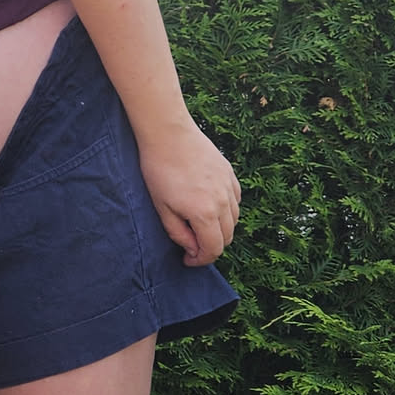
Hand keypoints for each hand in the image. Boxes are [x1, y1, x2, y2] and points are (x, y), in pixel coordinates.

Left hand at [137, 118, 240, 265]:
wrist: (168, 134)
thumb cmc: (159, 170)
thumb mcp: (161, 207)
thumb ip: (178, 233)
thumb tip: (192, 249)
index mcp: (205, 214)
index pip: (213, 249)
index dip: (201, 260)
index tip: (187, 259)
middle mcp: (223, 202)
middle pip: (227, 237)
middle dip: (211, 247)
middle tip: (191, 245)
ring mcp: (229, 187)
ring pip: (234, 220)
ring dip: (220, 229)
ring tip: (198, 224)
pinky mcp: (230, 174)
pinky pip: (236, 200)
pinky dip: (227, 210)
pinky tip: (209, 206)